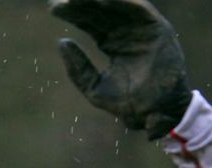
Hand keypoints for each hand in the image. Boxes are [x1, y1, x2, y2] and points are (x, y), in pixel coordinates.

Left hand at [50, 0, 190, 139]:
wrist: (158, 114)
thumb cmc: (130, 106)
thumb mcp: (95, 89)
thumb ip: (78, 69)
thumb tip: (61, 42)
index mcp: (112, 43)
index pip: (90, 22)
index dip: (73, 14)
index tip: (53, 9)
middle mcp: (125, 31)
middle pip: (100, 10)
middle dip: (81, 3)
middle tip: (60, 0)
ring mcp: (140, 28)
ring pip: (117, 5)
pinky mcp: (156, 27)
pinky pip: (139, 8)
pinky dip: (123, 2)